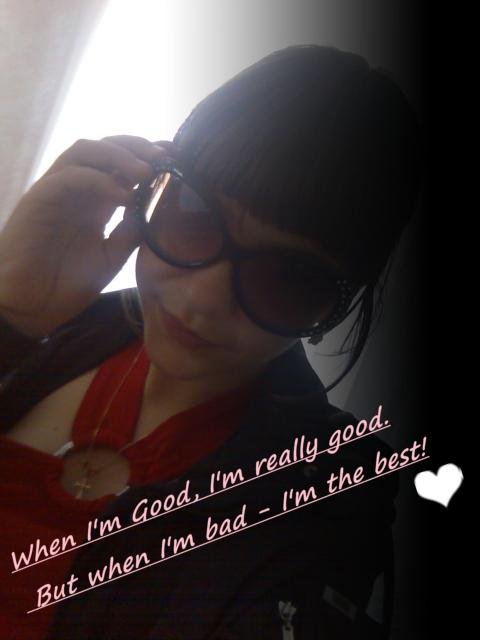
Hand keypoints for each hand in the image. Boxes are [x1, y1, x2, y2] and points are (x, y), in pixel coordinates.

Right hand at [0, 135, 173, 336]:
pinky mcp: (40, 198)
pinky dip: (99, 180)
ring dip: (119, 155)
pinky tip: (124, 195)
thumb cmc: (67, 282)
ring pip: (85, 150)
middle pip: (106, 147)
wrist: (31, 306)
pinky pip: (70, 177)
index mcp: (96, 200)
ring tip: (146, 171)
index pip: (122, 164)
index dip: (148, 155)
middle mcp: (77, 188)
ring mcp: (57, 190)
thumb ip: (131, 232)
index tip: (176, 158)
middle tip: (165, 157)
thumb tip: (157, 208)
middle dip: (138, 146)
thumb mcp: (112, 256)